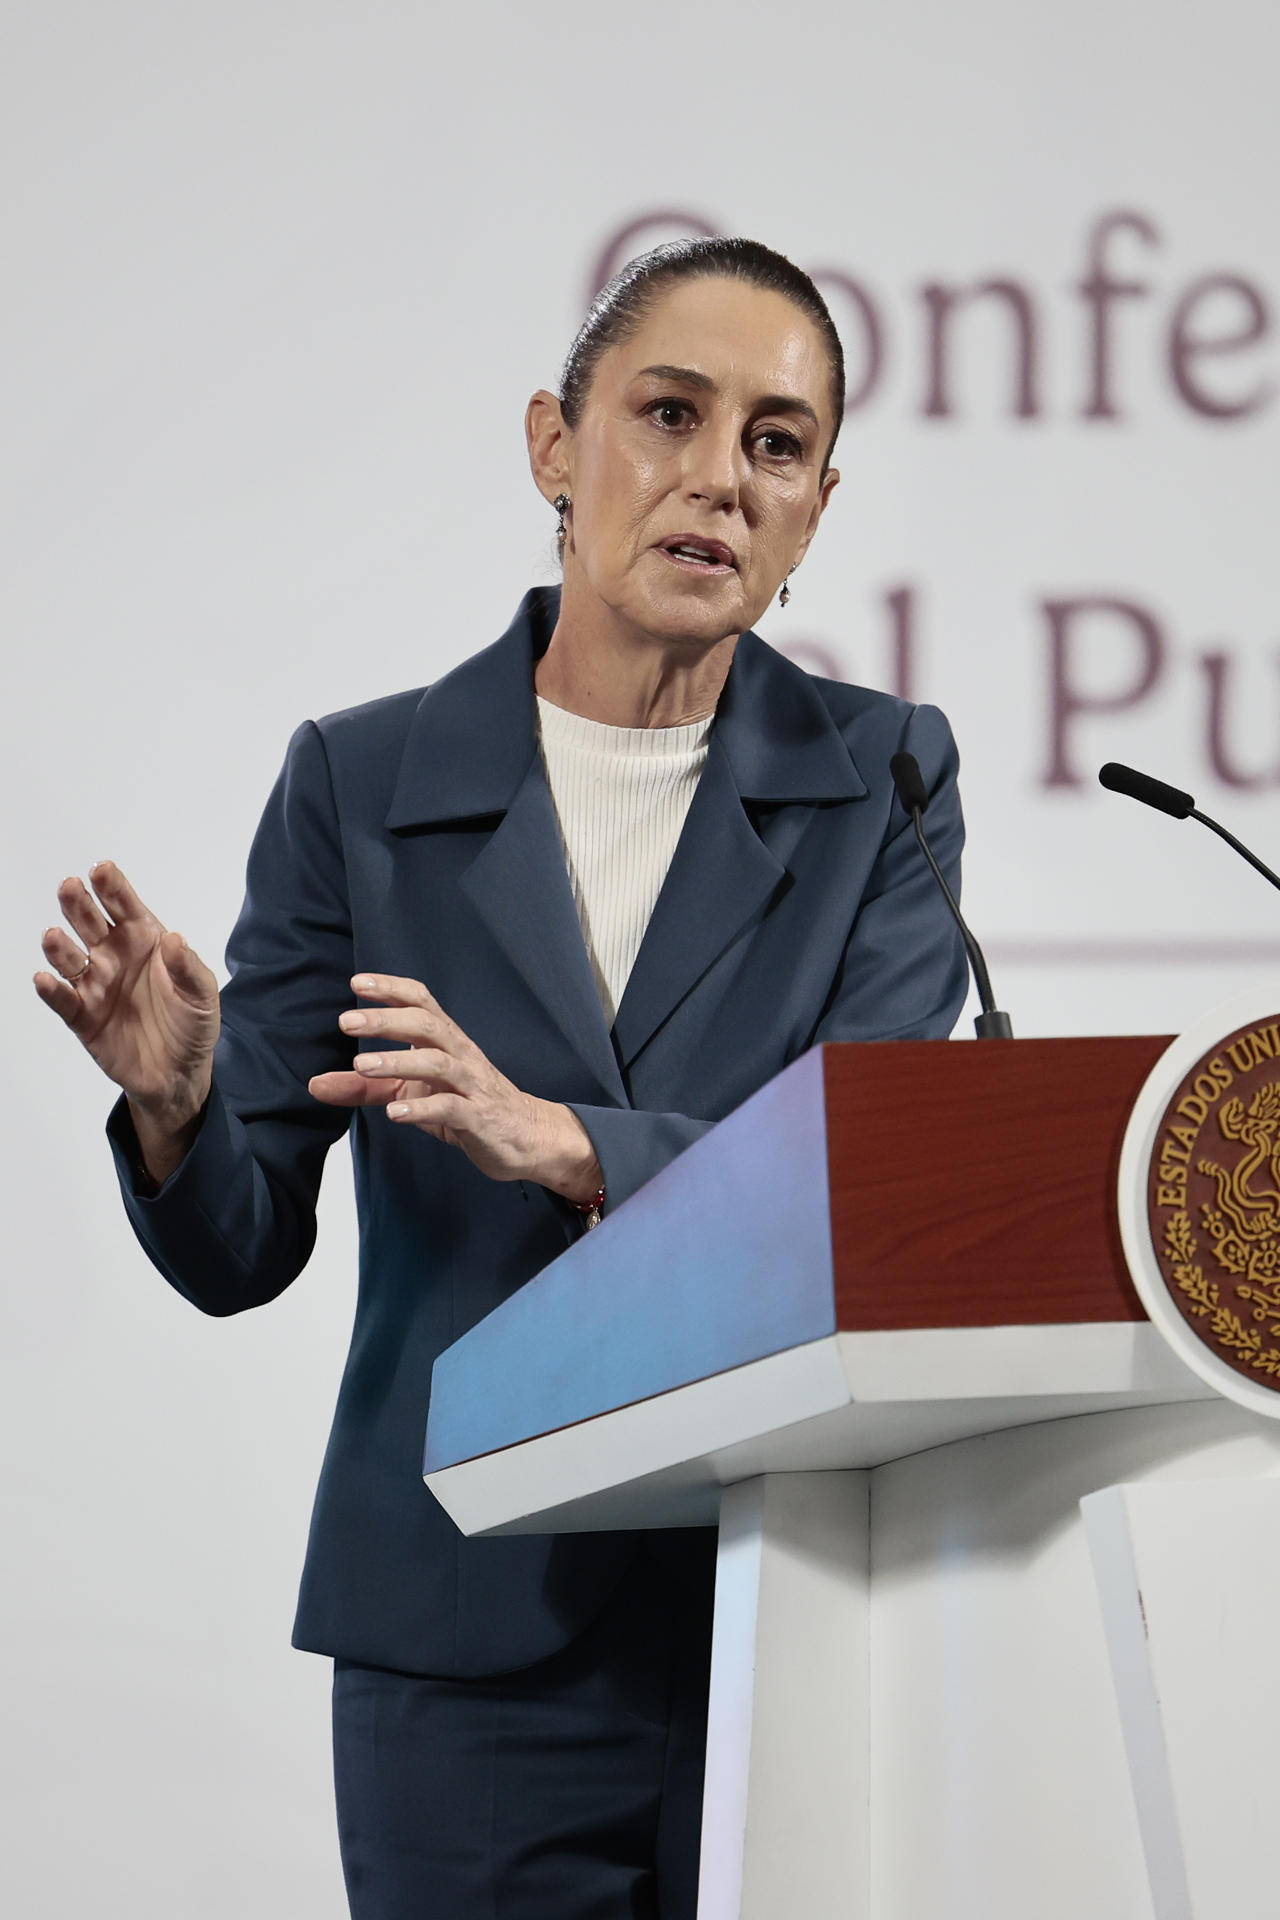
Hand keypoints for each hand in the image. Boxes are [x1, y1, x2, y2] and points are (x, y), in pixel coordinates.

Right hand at [34, 862, 219, 1179]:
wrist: (179, 1074)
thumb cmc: (192, 1024)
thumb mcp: (203, 995)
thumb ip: (188, 968)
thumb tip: (174, 939)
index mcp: (144, 941)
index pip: (126, 907)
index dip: (113, 888)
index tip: (102, 870)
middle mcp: (114, 957)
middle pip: (91, 925)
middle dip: (80, 905)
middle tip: (71, 887)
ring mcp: (96, 986)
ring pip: (70, 959)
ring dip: (59, 946)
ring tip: (54, 936)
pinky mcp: (83, 1017)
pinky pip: (64, 1000)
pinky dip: (52, 990)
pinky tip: (44, 979)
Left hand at [308, 973, 602, 1203]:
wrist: (525, 1139)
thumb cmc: (465, 1106)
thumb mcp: (411, 1093)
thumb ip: (365, 1088)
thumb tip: (315, 1084)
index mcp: (445, 1041)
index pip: (421, 1002)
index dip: (391, 989)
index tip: (358, 983)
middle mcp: (460, 1054)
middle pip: (426, 1024)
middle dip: (386, 1019)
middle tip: (345, 1021)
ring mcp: (472, 1085)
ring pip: (438, 1063)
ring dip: (399, 1062)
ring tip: (362, 1066)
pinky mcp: (479, 1118)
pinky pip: (452, 1107)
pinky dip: (422, 1107)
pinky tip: (395, 1113)